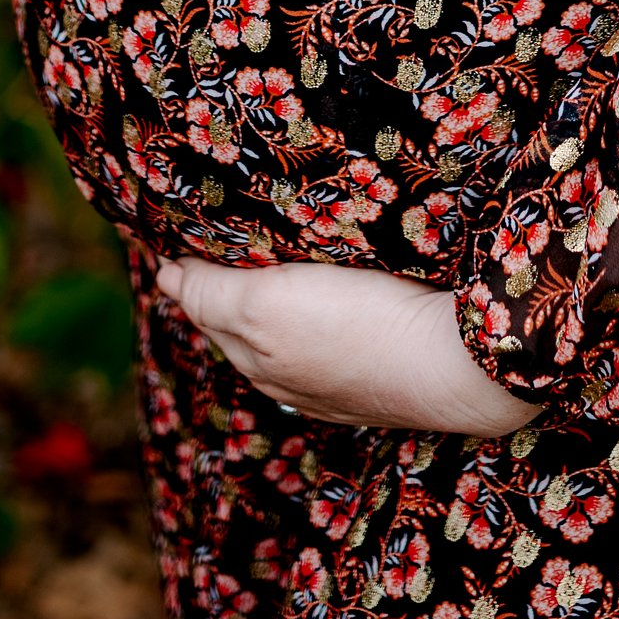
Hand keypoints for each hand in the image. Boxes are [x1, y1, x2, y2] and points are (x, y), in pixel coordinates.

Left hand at [154, 255, 540, 437]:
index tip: (180, 236)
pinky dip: (314, 316)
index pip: (206, 308)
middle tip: (214, 241)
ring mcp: (336, 382)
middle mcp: (290, 379)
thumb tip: (164, 276)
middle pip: (241, 326)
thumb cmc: (357, 328)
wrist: (454, 368)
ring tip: (267, 264)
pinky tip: (328, 300)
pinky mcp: (378, 374)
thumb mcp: (265, 306)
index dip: (191, 273)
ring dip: (271, 303)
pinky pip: (329, 339)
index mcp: (256, 359)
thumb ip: (211, 295)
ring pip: (286, 335)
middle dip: (223, 291)